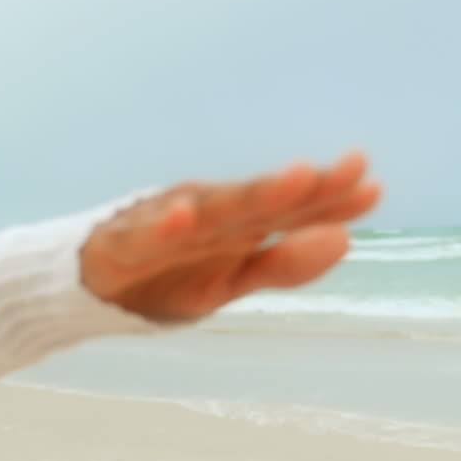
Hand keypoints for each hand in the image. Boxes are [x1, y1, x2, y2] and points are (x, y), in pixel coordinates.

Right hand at [81, 150, 380, 321]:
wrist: (87, 290)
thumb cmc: (165, 279)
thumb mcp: (231, 283)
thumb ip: (284, 264)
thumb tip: (346, 240)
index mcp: (235, 227)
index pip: (290, 210)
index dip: (330, 199)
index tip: (372, 186)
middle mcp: (206, 216)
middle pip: (260, 202)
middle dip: (301, 190)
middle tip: (347, 170)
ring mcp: (165, 225)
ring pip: (213, 211)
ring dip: (252, 196)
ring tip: (296, 180)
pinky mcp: (123, 242)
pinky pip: (145, 234)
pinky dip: (163, 225)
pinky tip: (183, 216)